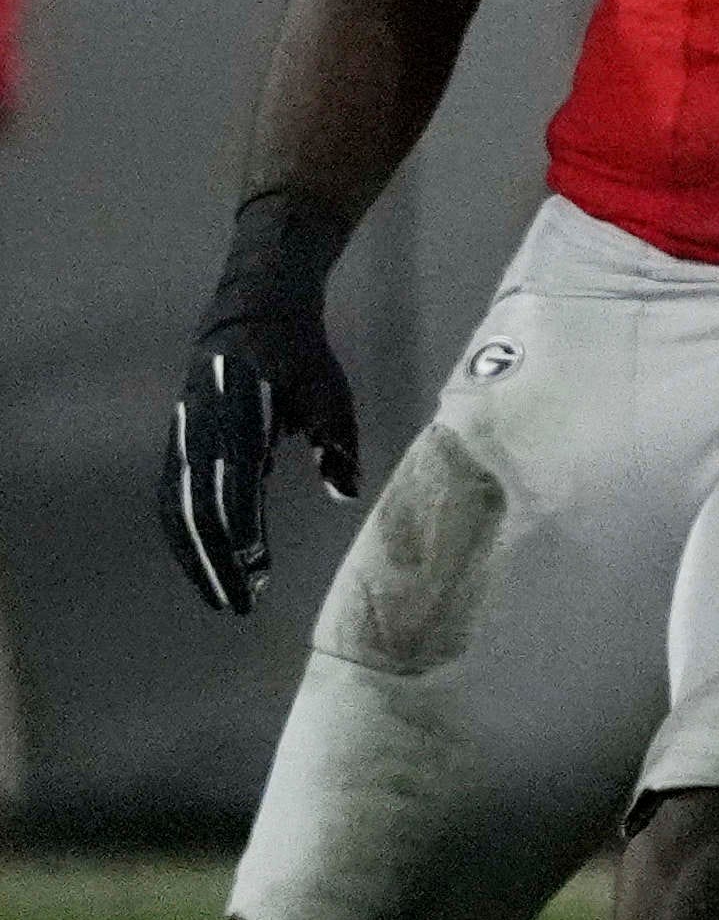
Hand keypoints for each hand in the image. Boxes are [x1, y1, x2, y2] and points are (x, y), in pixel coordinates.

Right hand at [166, 292, 360, 618]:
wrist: (251, 314)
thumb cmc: (299, 356)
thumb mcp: (330, 391)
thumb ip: (337, 443)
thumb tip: (346, 495)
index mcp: (241, 419)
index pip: (236, 487)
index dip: (243, 532)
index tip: (257, 569)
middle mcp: (201, 434)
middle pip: (199, 510)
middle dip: (216, 562)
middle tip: (239, 604)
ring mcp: (182, 441)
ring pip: (178, 513)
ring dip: (196, 559)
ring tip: (221, 596)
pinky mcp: (177, 448)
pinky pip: (172, 502)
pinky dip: (183, 539)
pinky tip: (201, 565)